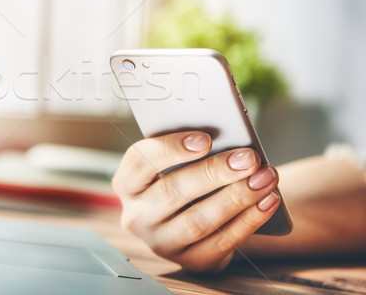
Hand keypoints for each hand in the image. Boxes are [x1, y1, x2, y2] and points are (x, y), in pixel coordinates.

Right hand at [112, 131, 280, 272]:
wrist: (194, 213)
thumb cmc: (185, 174)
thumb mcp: (175, 160)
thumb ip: (188, 147)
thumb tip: (224, 133)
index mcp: (128, 183)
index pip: (140, 162)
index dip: (171, 149)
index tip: (206, 138)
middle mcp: (137, 216)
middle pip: (172, 193)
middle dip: (214, 173)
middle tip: (248, 158)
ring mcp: (161, 242)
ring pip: (198, 221)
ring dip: (236, 197)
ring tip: (265, 177)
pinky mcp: (189, 262)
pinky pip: (220, 243)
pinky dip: (248, 221)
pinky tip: (268, 201)